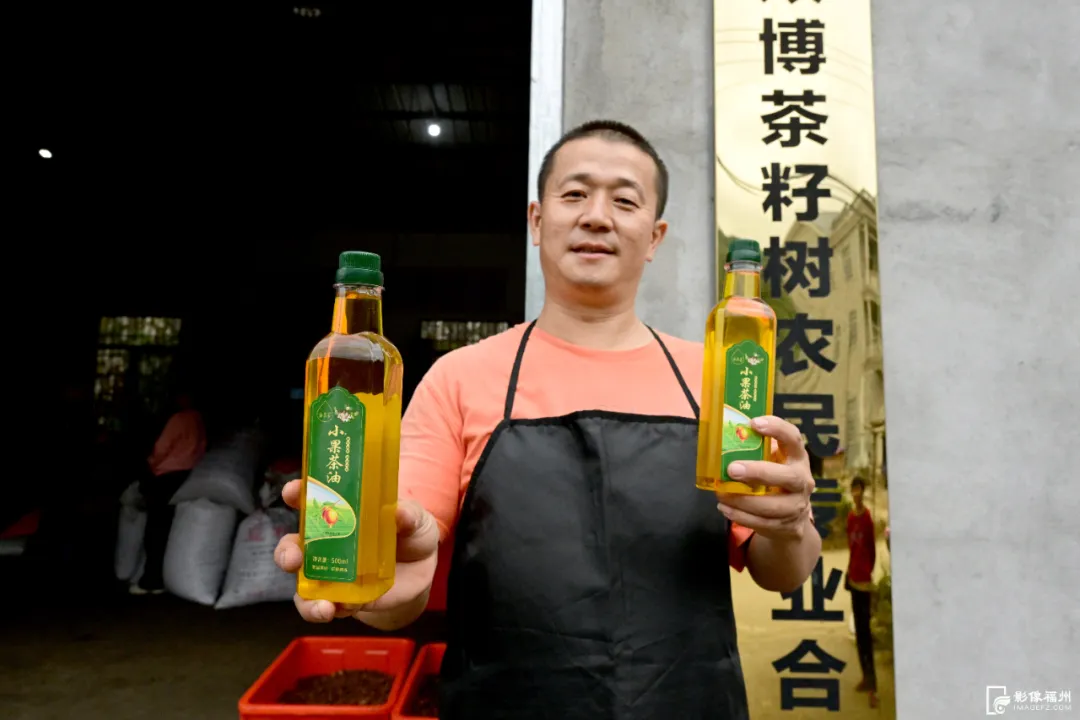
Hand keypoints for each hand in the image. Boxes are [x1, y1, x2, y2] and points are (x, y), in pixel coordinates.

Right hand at [273, 479, 439, 626]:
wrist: (421, 573)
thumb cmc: (410, 535)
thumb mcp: (415, 520)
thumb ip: (408, 516)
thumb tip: (399, 513)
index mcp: (339, 513)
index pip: (311, 499)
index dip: (297, 493)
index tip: (292, 492)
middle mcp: (326, 542)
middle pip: (294, 545)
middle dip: (287, 551)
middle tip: (294, 556)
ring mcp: (330, 573)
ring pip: (302, 583)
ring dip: (302, 594)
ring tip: (319, 603)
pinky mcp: (339, 598)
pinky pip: (321, 607)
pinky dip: (322, 610)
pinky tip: (333, 610)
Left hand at [716, 415, 814, 541]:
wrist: (792, 518)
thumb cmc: (775, 480)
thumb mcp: (772, 462)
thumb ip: (755, 450)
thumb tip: (719, 437)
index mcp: (798, 458)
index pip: (794, 439)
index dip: (777, 429)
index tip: (754, 423)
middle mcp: (802, 481)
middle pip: (787, 476)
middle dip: (758, 472)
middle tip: (732, 469)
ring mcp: (797, 506)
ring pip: (772, 506)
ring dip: (743, 500)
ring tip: (721, 494)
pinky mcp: (786, 526)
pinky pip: (762, 523)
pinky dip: (741, 516)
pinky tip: (725, 508)